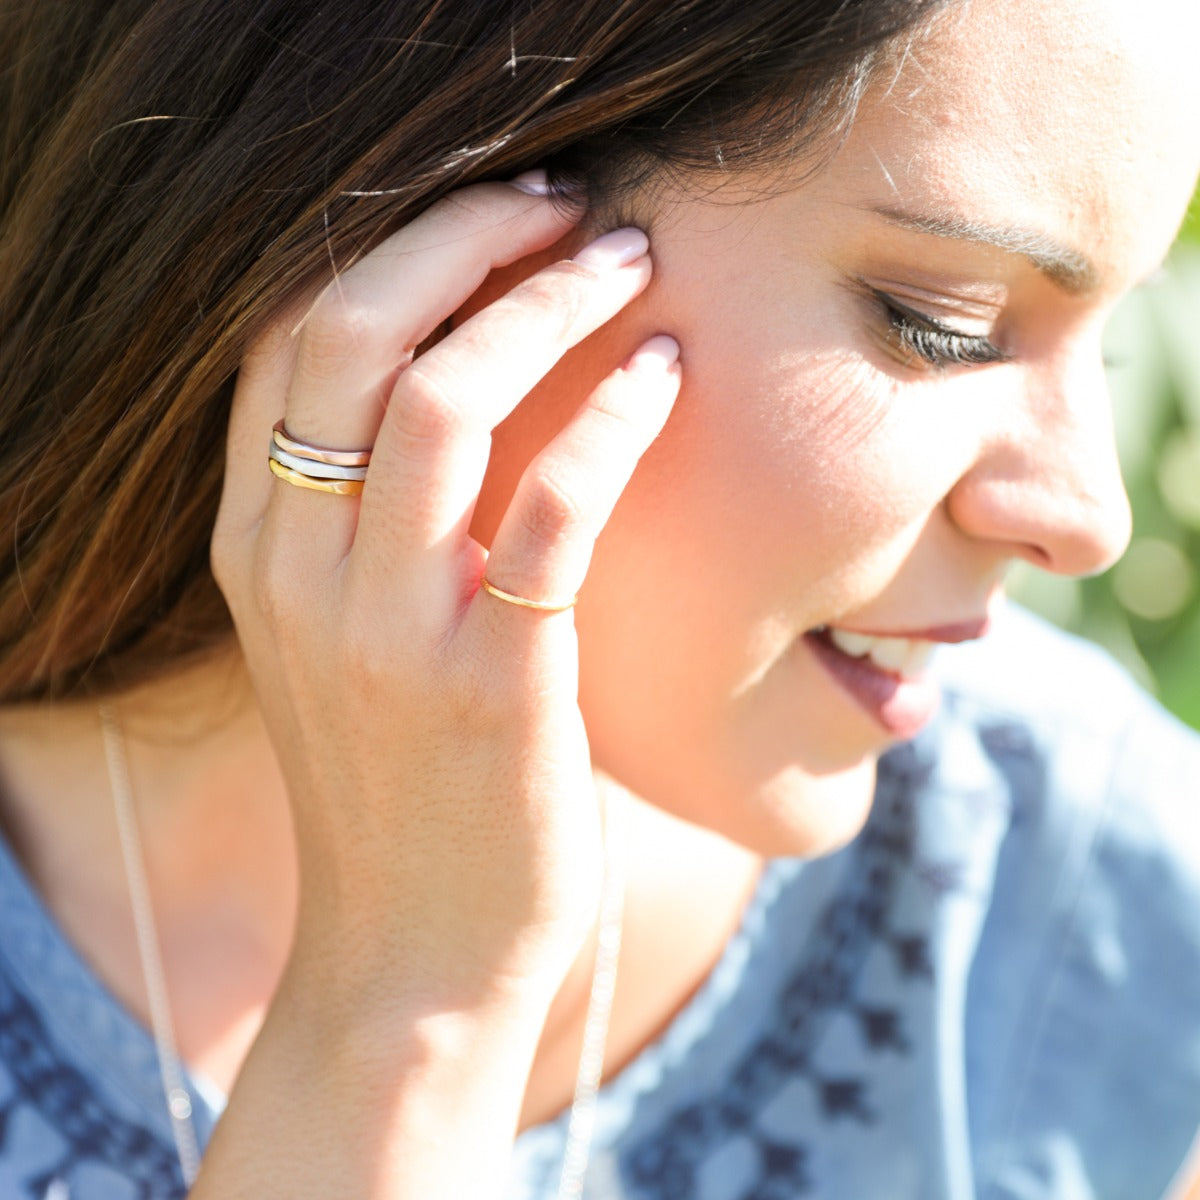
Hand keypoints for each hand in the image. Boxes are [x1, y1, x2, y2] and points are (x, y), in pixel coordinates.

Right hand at [211, 179, 679, 1018]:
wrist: (414, 958)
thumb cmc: (402, 789)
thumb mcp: (345, 643)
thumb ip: (367, 527)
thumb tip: (474, 386)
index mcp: (255, 550)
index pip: (289, 340)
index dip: (395, 251)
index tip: (497, 217)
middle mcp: (297, 573)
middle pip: (355, 336)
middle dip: (467, 241)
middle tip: (573, 210)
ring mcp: (386, 631)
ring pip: (445, 398)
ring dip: (547, 305)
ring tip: (631, 266)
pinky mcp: (490, 685)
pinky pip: (553, 507)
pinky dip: (613, 420)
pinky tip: (665, 376)